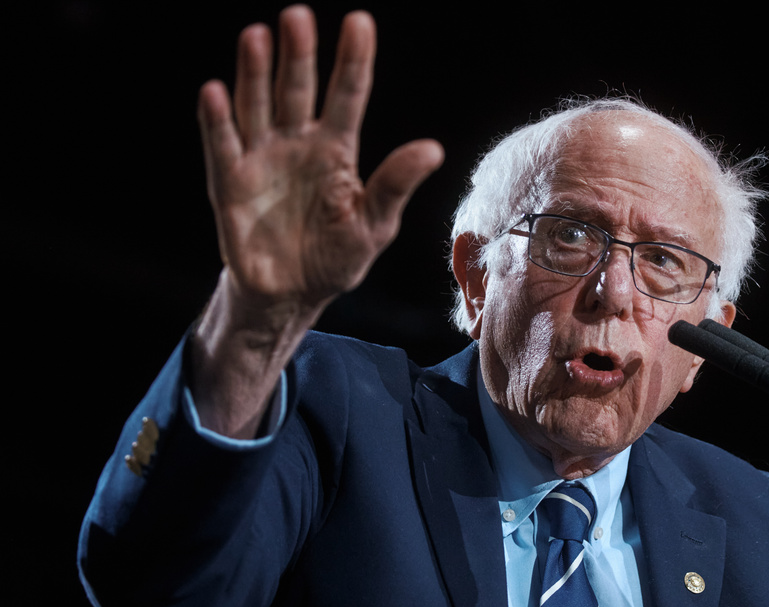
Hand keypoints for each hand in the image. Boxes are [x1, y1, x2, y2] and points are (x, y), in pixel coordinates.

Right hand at [189, 6, 441, 437]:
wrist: (292, 295)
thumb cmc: (337, 256)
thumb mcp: (375, 224)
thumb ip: (396, 185)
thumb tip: (432, 149)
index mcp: (337, 149)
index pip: (348, 95)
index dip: (353, 60)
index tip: (359, 22)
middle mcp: (297, 143)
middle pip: (297, 89)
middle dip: (298, 54)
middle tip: (298, 16)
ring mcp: (261, 159)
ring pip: (257, 105)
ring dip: (255, 73)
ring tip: (257, 36)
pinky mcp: (230, 183)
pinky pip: (223, 146)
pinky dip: (217, 121)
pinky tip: (215, 92)